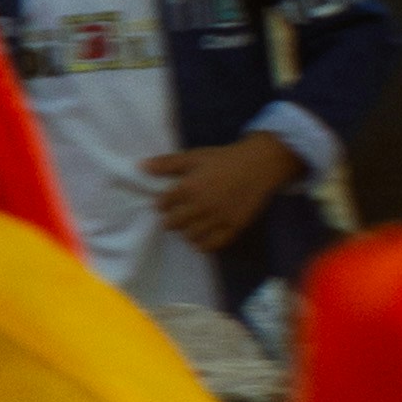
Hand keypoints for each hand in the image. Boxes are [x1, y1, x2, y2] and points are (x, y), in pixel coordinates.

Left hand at [147, 133, 292, 256]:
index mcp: (189, 187)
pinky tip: (201, 240)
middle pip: (174, 223)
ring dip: (186, 232)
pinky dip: (203, 245)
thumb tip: (141, 166)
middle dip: (171, 220)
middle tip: (175, 217)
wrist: (260, 164)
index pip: (163, 204)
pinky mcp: (233, 227)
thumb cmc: (225, 159)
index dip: (162, 204)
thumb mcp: (195, 157)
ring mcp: (218, 218)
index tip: (165, 203)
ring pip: (191, 236)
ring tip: (189, 227)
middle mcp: (201, 205)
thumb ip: (168, 163)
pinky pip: (213, 244)